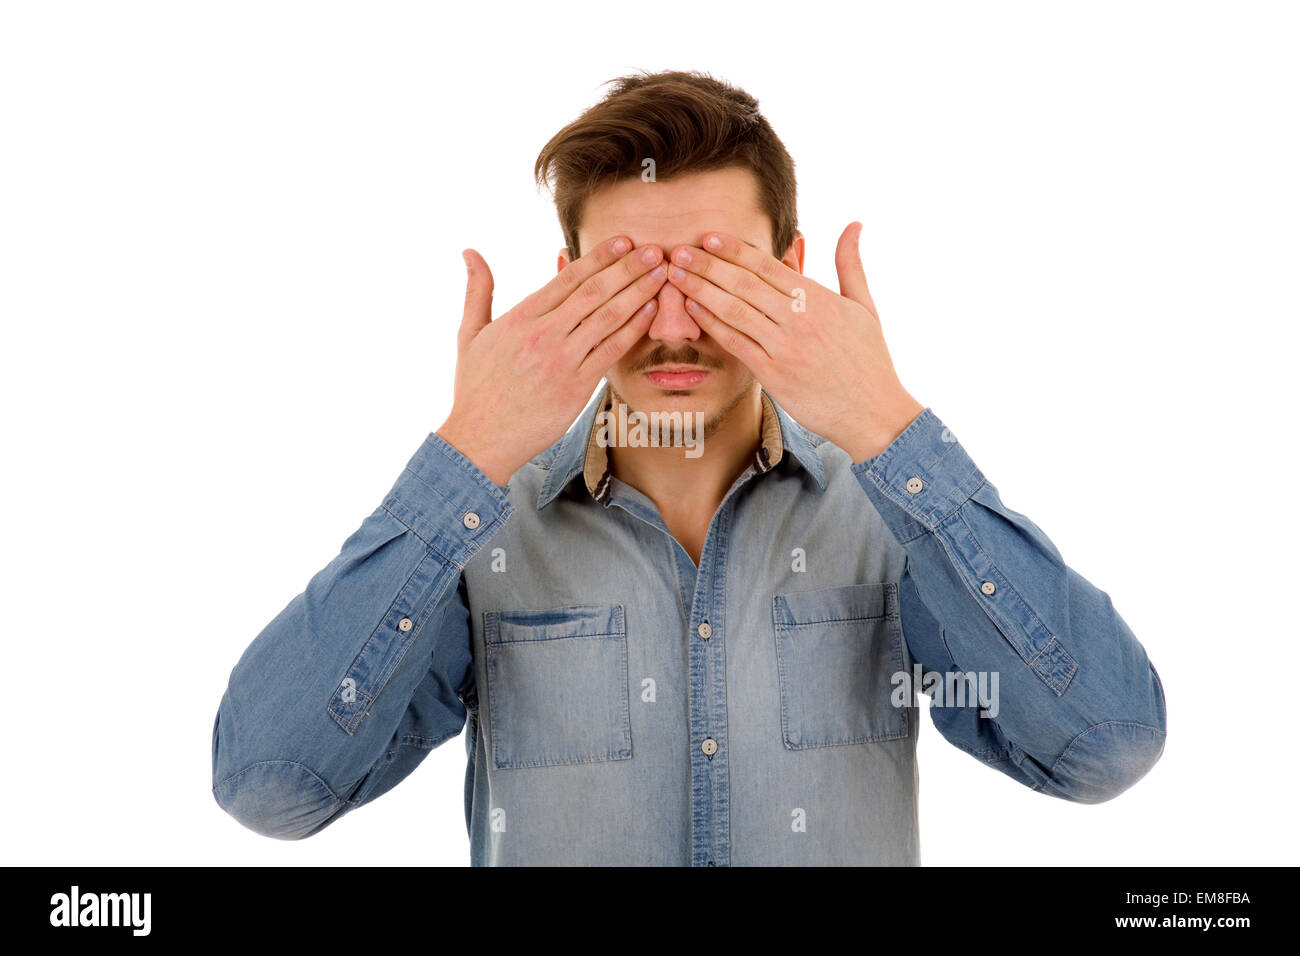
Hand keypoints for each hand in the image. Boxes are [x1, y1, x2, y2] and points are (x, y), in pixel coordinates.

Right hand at [437, 237, 666, 484]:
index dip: (600, 256)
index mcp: (521, 316)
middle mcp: (544, 334)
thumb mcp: (470, 333)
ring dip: (639, 292)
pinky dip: (633, 328)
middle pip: (595, 291)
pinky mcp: (577, 386)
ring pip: (609, 317)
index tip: (624, 241)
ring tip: (662, 273)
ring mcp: (563, 360)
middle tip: (656, 249)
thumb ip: (477, 289)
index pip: (568, 277)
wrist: (481, 438)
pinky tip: (650, 311)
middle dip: (629, 267)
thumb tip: (470, 251)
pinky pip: (611, 350)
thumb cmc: (475, 387)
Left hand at [665, 223, 923, 460]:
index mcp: (818, 299)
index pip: (768, 267)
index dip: (735, 250)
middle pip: (744, 285)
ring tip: (676, 276)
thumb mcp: (864, 306)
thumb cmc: (868, 359)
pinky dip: (713, 325)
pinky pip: (736, 344)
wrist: (872, 412)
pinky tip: (692, 309)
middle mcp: (799, 320)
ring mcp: (784, 348)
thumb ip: (850, 264)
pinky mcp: (773, 375)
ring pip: (734, 311)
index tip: (708, 237)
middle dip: (708, 265)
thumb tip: (854, 224)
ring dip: (701, 291)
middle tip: (678, 251)